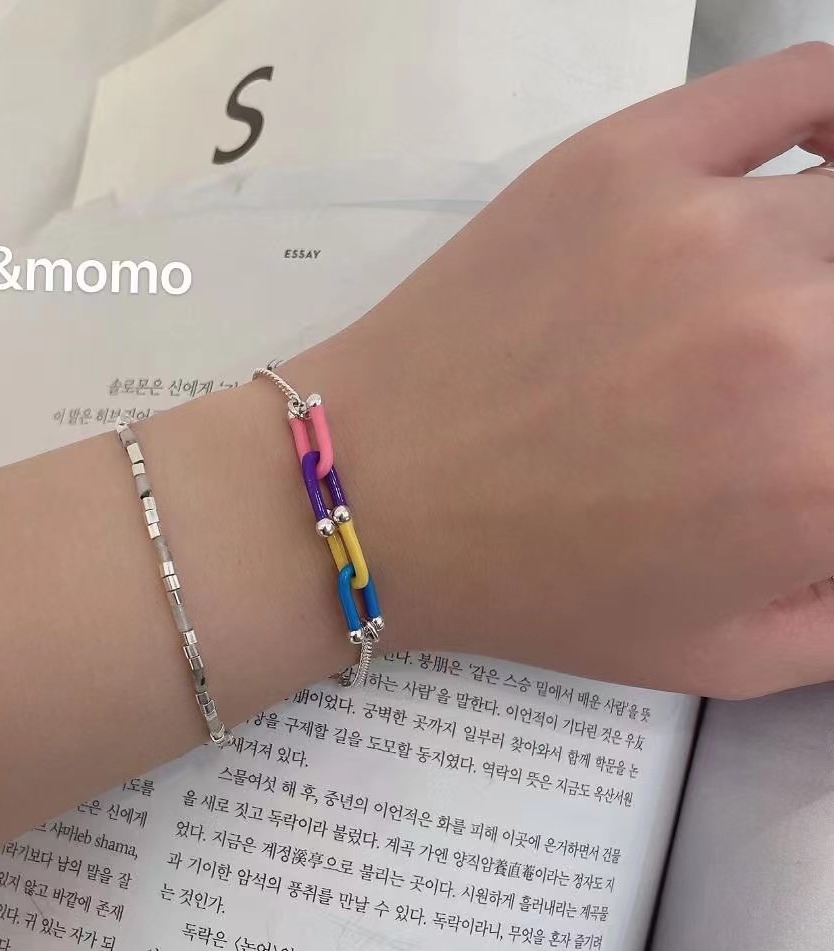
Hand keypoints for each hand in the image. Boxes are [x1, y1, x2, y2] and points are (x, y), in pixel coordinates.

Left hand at [290, 42, 833, 698]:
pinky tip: (829, 158)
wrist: (375, 496)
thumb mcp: (724, 654)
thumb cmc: (537, 589)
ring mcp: (711, 227)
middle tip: (804, 373)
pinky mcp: (629, 158)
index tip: (832, 428)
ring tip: (792, 301)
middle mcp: (797, 337)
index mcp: (826, 476)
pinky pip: (800, 85)